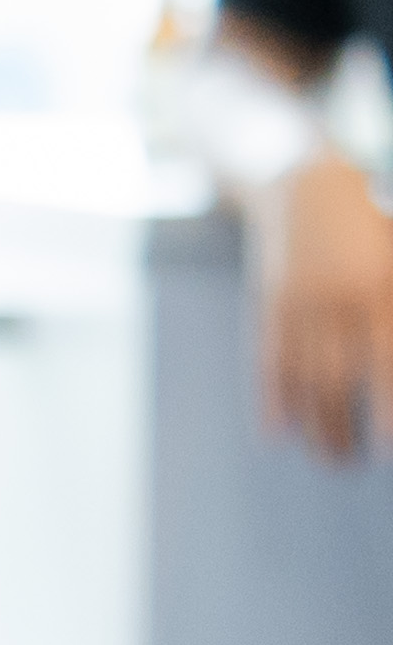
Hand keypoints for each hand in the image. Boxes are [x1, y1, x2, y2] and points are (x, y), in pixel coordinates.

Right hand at [257, 152, 392, 460]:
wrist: (301, 181)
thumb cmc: (370, 218)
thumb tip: (389, 357)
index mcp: (377, 287)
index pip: (384, 364)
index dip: (386, 409)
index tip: (388, 447)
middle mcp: (334, 301)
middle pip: (340, 384)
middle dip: (347, 430)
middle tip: (356, 464)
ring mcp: (294, 307)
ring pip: (303, 381)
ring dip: (314, 427)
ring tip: (329, 458)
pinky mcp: (265, 309)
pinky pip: (267, 364)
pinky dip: (271, 402)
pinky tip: (280, 432)